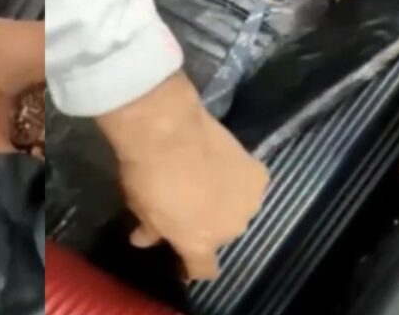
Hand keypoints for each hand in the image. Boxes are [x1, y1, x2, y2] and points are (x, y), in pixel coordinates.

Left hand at [96, 72, 268, 279]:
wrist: (167, 130)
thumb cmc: (146, 174)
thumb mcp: (139, 207)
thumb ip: (149, 228)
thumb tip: (144, 239)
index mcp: (199, 243)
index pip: (203, 269)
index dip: (192, 266)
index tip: (182, 258)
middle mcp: (230, 229)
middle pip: (219, 235)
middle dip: (205, 225)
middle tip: (188, 204)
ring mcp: (249, 201)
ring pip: (237, 210)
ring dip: (224, 201)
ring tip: (206, 180)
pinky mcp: (259, 173)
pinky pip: (248, 184)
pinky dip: (237, 178)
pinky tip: (223, 165)